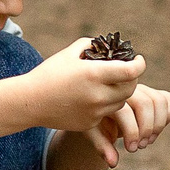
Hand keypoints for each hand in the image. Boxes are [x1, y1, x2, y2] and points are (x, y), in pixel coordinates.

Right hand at [26, 40, 146, 132]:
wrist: (30, 102)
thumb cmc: (49, 73)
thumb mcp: (70, 53)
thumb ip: (92, 46)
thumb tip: (109, 47)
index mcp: (94, 74)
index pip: (131, 71)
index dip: (139, 64)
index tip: (138, 59)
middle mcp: (97, 95)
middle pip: (131, 88)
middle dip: (132, 78)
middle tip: (126, 71)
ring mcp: (95, 112)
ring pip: (121, 102)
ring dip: (120, 92)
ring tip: (109, 83)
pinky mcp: (90, 123)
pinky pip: (107, 113)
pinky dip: (106, 104)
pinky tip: (94, 96)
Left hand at [90, 84, 169, 166]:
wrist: (100, 109)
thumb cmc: (96, 122)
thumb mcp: (93, 133)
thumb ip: (102, 146)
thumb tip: (113, 162)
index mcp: (108, 96)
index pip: (126, 111)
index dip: (132, 132)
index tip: (131, 148)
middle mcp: (125, 89)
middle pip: (145, 103)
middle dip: (147, 128)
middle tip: (141, 145)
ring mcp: (140, 89)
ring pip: (159, 100)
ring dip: (158, 125)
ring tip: (148, 140)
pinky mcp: (152, 92)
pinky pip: (168, 99)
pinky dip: (167, 116)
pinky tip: (156, 130)